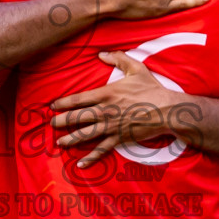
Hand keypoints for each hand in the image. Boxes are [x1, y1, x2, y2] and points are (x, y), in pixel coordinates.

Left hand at [49, 51, 186, 166]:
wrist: (167, 110)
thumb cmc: (152, 89)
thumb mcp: (136, 68)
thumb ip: (118, 58)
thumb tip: (101, 53)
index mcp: (106, 94)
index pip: (78, 99)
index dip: (62, 103)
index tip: (53, 106)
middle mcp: (105, 111)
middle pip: (76, 118)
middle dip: (61, 121)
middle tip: (51, 124)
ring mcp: (111, 126)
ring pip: (85, 135)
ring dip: (70, 139)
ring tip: (60, 142)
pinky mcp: (119, 138)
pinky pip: (101, 150)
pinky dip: (90, 158)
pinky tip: (80, 165)